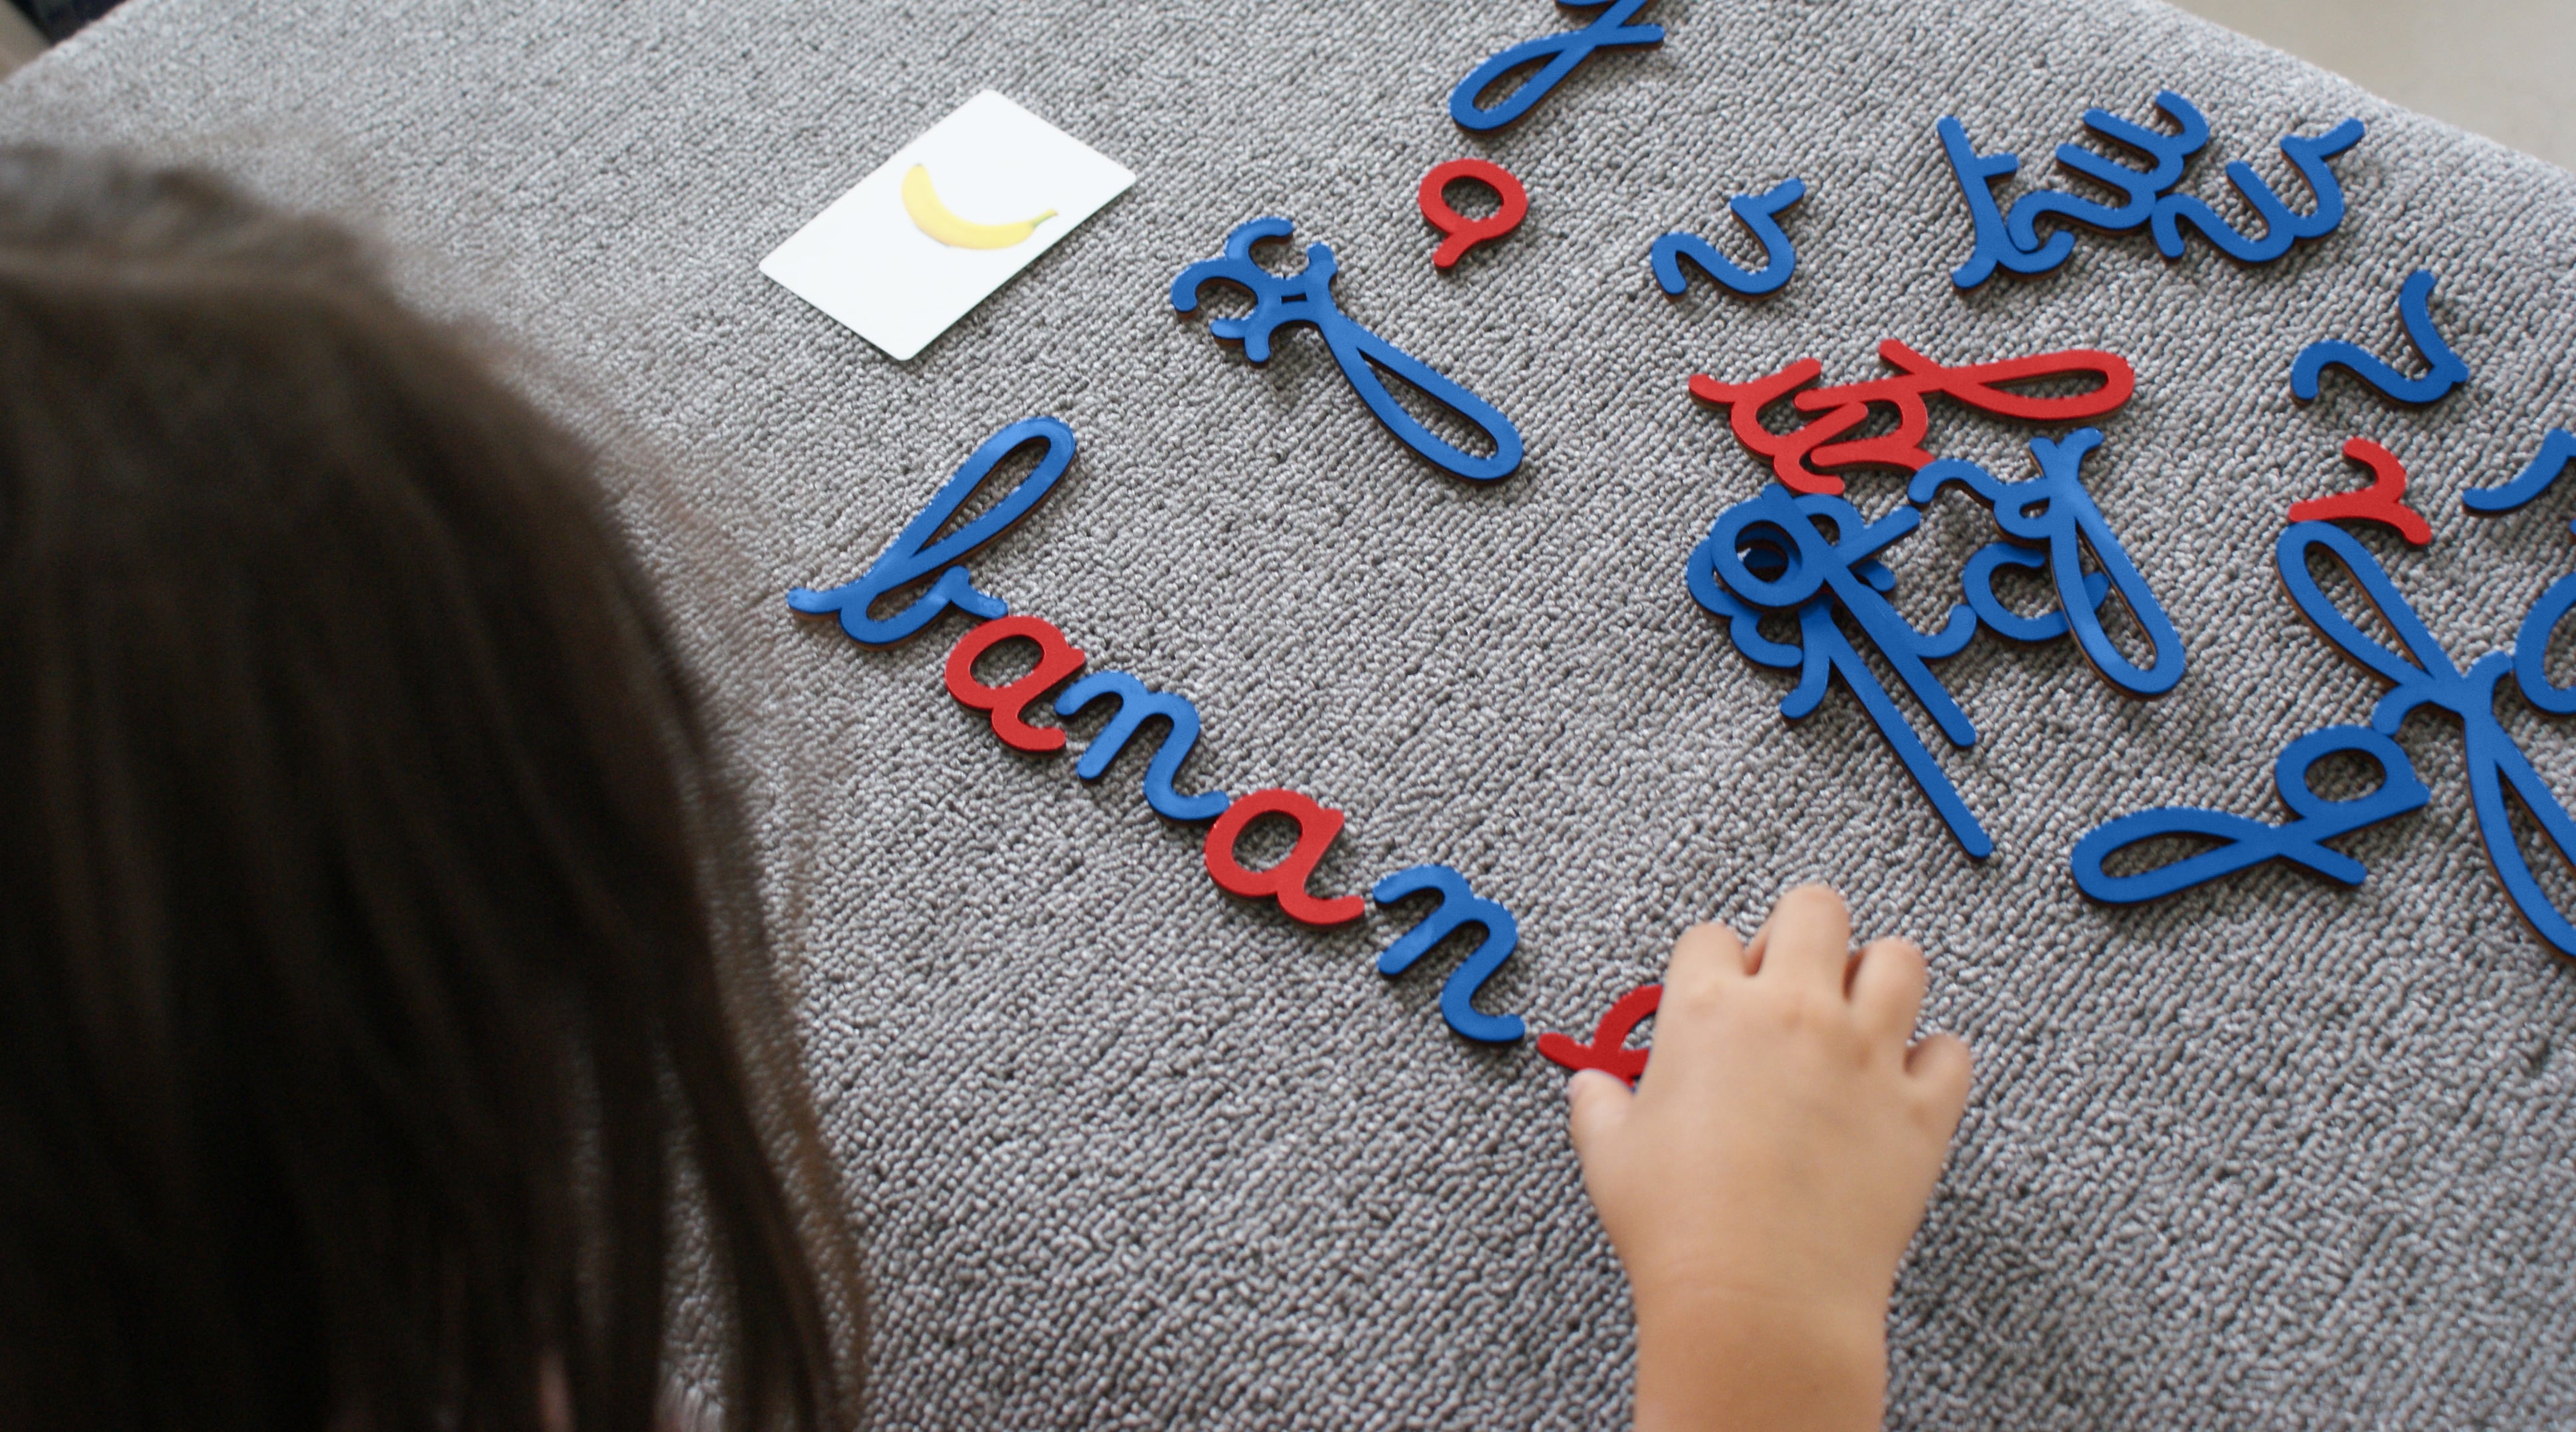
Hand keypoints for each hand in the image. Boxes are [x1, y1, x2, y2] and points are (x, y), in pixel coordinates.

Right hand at [1566, 885, 1971, 1431]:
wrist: (1757, 1300)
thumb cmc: (1679, 1231)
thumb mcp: (1610, 1157)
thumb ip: (1600, 1108)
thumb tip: (1594, 1090)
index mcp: (1709, 1011)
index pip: (1713, 937)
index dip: (1715, 964)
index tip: (1720, 994)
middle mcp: (1792, 1013)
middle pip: (1816, 909)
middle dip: (1805, 931)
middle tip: (1796, 979)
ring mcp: (1865, 1055)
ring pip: (1900, 959)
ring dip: (1880, 977)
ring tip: (1860, 1015)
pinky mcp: (1919, 1109)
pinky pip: (1952, 1053)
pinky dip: (1934, 1062)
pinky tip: (1904, 1084)